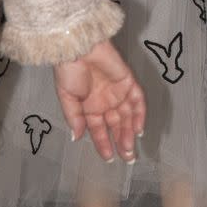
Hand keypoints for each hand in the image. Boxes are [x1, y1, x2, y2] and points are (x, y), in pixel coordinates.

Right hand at [53, 39, 145, 162]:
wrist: (78, 47)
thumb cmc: (68, 69)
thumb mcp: (66, 97)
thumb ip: (73, 118)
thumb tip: (76, 138)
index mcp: (89, 106)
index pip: (99, 130)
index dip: (103, 144)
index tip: (108, 159)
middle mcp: (105, 101)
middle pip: (117, 125)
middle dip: (121, 142)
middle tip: (127, 158)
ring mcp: (117, 92)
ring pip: (128, 116)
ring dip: (130, 132)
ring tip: (130, 148)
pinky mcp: (128, 81)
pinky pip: (137, 100)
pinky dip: (140, 114)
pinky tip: (139, 128)